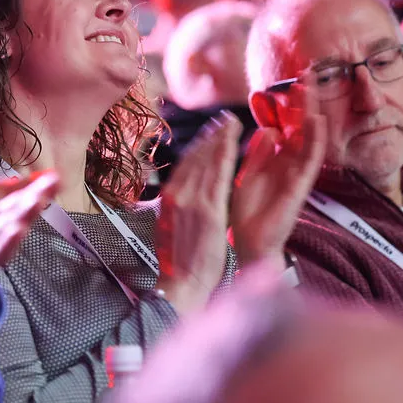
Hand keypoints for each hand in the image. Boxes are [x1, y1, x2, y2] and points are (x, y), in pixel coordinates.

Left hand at [0, 172, 60, 326]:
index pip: (20, 191)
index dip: (38, 182)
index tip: (56, 173)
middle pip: (21, 208)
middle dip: (38, 195)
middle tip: (56, 181)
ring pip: (10, 230)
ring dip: (24, 217)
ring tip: (36, 201)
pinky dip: (5, 243)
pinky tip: (16, 231)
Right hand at [155, 113, 241, 313]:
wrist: (182, 283)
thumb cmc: (180, 260)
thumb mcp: (171, 226)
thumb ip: (179, 205)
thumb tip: (183, 193)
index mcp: (169, 198)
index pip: (185, 164)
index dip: (199, 145)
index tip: (210, 133)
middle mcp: (177, 194)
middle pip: (194, 157)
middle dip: (210, 135)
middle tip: (223, 119)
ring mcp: (192, 201)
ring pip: (206, 160)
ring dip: (219, 137)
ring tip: (230, 123)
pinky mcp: (208, 210)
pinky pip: (218, 174)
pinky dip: (225, 153)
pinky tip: (233, 140)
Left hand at [230, 84, 325, 267]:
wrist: (249, 242)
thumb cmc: (247, 211)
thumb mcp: (247, 174)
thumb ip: (257, 152)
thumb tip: (268, 128)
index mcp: (271, 160)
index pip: (282, 125)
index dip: (285, 104)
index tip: (287, 79)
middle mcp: (286, 164)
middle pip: (298, 126)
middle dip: (302, 101)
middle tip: (308, 72)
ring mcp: (295, 174)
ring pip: (308, 137)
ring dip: (312, 112)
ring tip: (313, 88)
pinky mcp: (299, 187)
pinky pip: (310, 160)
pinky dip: (315, 140)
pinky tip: (317, 121)